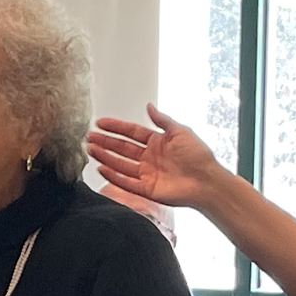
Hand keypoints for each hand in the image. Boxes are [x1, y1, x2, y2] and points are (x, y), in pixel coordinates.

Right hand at [84, 106, 230, 213]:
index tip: (100, 123)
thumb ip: (162, 120)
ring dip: (105, 157)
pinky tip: (101, 168)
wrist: (207, 181)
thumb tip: (149, 106)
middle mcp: (150, 158)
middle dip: (105, 142)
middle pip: (122, 148)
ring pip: (121, 164)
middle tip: (89, 137)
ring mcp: (147, 174)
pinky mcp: (148, 190)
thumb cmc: (199, 156)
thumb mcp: (180, 131)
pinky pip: (126, 183)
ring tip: (90, 150)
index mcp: (157, 142)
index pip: (131, 132)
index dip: (116, 127)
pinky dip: (114, 176)